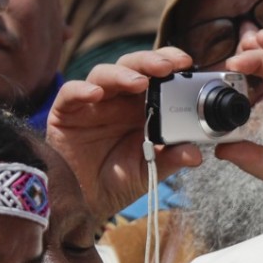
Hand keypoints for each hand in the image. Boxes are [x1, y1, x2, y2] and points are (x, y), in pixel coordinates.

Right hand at [45, 47, 201, 222]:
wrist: (88, 201)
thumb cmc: (122, 178)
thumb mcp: (153, 168)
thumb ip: (173, 157)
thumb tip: (196, 154)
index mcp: (144, 104)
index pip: (158, 73)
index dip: (171, 62)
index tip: (188, 63)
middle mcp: (119, 98)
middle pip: (133, 66)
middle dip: (150, 61)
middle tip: (168, 67)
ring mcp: (92, 102)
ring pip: (104, 74)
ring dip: (122, 74)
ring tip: (139, 82)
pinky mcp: (66, 112)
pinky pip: (70, 93)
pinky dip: (82, 90)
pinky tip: (95, 94)